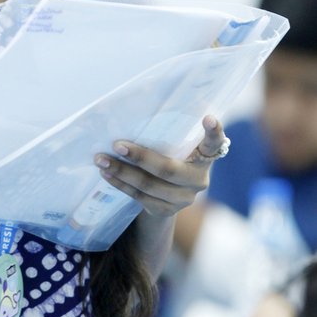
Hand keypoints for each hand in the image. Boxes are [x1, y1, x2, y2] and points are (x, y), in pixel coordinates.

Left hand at [94, 115, 228, 217]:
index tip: (208, 117)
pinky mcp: (166, 210)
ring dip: (122, 172)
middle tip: (117, 145)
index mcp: (204, 157)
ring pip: (149, 185)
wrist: (168, 196)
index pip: (215, 143)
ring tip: (101, 160)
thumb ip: (170, 135)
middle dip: (140, 157)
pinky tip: (106, 174)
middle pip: (169, 169)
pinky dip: (120, 184)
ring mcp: (183, 198)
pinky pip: (139, 197)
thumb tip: (137, 106)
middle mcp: (198, 179)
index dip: (214, 132)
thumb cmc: (170, 158)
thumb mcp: (176, 147)